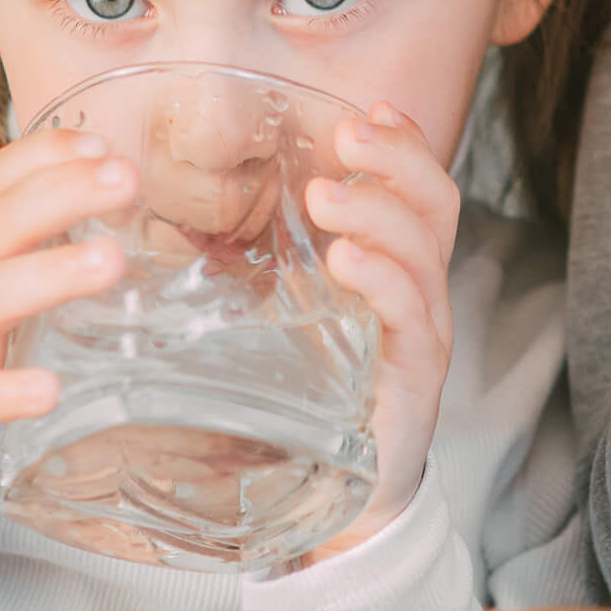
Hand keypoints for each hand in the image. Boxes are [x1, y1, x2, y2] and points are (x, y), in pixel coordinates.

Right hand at [0, 129, 139, 557]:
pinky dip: (12, 391)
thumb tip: (100, 200)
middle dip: (67, 193)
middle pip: (5, 221)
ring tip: (111, 261)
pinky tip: (50, 390)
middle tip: (127, 178)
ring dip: (54, 273)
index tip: (104, 143)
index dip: (50, 153)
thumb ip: (13, 236)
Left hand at [300, 105, 462, 557]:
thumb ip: (261, 272)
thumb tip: (176, 217)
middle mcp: (421, 296)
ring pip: (423, 252)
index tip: (369, 110)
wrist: (344, 500)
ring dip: (378, 212)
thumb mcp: (288, 321)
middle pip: (435, 205)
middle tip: (348, 135)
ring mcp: (422, 336)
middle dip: (397, 160)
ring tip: (326, 196)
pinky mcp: (412, 378)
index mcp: (396, 273)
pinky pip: (409, 314)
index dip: (404, 146)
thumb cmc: (314, 402)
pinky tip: (345, 262)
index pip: (419, 191)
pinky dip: (380, 278)